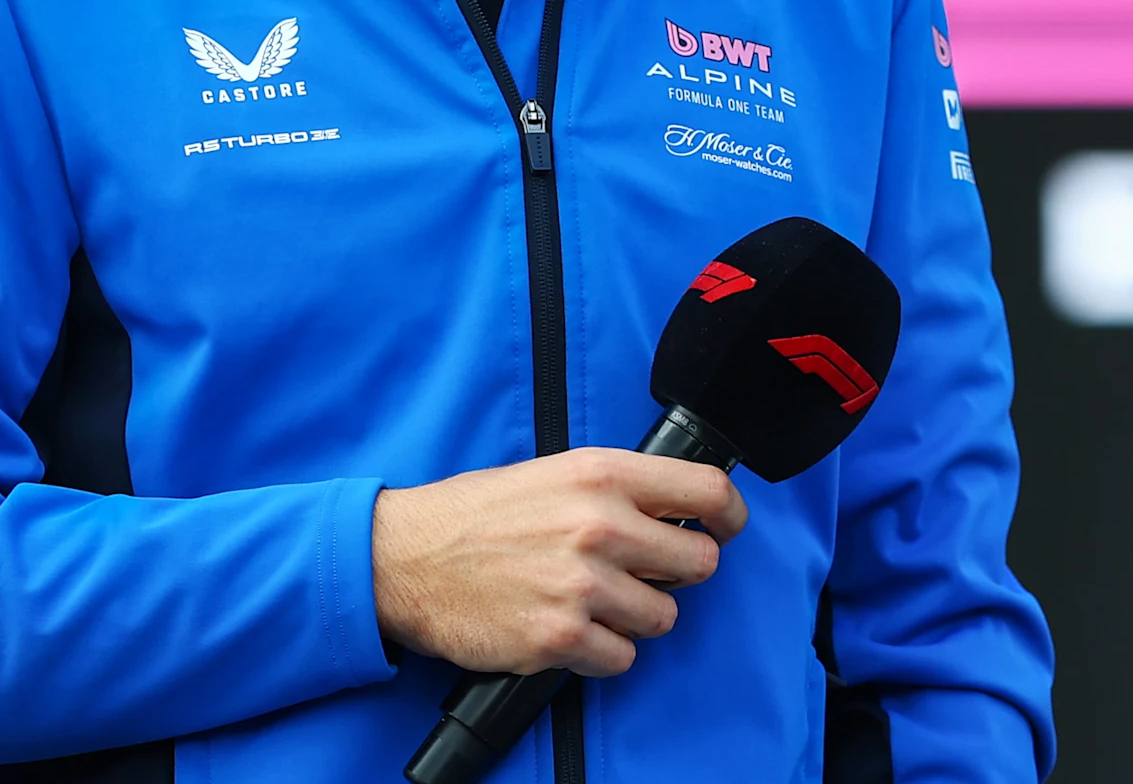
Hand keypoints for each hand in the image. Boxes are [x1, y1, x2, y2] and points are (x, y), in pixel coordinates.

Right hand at [373, 448, 747, 675]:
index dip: (728, 515)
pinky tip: (572, 631)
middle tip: (644, 575)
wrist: (404, 558)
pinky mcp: (558, 638)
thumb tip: (675, 509)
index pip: (707, 492)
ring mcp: (581, 586)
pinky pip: (621, 659)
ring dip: (636, 617)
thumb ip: (618, 488)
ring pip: (663, 618)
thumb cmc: (476, 514)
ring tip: (592, 602)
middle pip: (698, 564)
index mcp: (603, 475)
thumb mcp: (554, 473)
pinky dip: (603, 653)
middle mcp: (600, 527)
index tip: (724, 529)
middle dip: (677, 574)